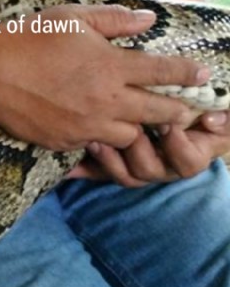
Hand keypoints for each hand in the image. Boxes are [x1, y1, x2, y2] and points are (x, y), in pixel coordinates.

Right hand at [0, 3, 211, 152]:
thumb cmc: (30, 38)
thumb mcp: (74, 18)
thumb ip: (114, 21)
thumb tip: (148, 20)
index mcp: (111, 66)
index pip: (163, 72)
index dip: (188, 74)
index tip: (204, 76)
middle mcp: (106, 100)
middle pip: (157, 113)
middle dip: (177, 113)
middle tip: (187, 113)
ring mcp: (87, 125)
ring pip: (131, 137)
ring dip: (139, 129)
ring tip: (141, 124)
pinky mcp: (68, 142)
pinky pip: (96, 146)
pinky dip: (102, 138)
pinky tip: (98, 129)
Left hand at [70, 110, 229, 187]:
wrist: (176, 114)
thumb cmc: (197, 111)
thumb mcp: (213, 114)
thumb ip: (221, 118)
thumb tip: (213, 119)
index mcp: (190, 153)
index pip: (188, 161)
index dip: (178, 146)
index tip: (169, 125)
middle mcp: (164, 165)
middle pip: (150, 170)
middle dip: (138, 151)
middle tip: (126, 131)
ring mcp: (140, 167)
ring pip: (126, 175)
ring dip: (112, 160)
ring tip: (97, 141)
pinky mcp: (116, 165)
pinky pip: (100, 174)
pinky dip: (85, 170)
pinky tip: (70, 166)